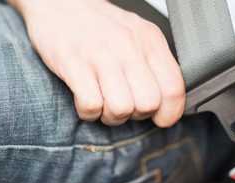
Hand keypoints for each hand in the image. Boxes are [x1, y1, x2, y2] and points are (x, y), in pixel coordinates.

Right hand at [8, 0, 184, 126]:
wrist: (60, 4)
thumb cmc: (100, 25)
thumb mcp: (138, 36)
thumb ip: (154, 66)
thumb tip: (167, 101)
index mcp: (150, 41)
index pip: (174, 88)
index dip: (169, 113)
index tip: (160, 118)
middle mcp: (129, 46)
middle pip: (148, 103)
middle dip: (137, 115)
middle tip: (126, 106)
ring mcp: (101, 54)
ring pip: (121, 108)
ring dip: (111, 116)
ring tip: (104, 103)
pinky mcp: (73, 63)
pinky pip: (91, 105)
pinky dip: (88, 112)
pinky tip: (86, 99)